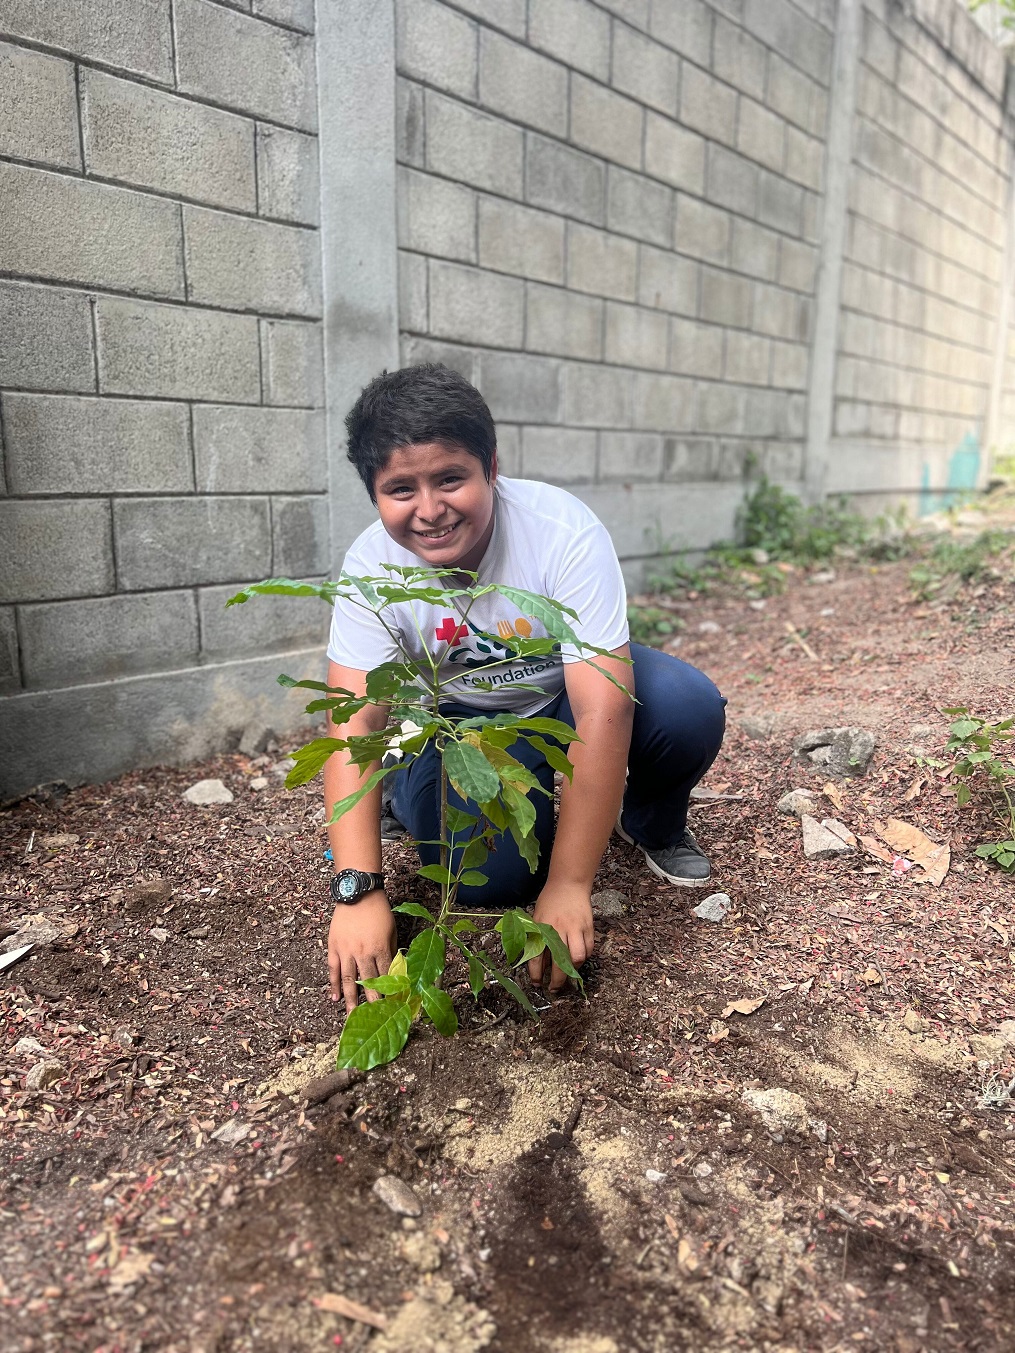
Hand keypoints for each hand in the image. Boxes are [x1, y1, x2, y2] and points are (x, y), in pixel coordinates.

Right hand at [328, 891, 396, 1011]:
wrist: (358, 893)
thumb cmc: (379, 910)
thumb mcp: (392, 930)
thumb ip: (392, 950)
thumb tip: (395, 969)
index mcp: (381, 948)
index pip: (386, 976)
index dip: (390, 991)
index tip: (392, 1005)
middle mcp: (364, 952)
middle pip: (369, 982)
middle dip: (373, 1002)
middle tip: (374, 1018)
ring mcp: (347, 951)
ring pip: (349, 980)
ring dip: (351, 1000)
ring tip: (352, 1016)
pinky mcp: (334, 947)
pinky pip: (333, 969)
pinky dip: (333, 984)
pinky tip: (334, 998)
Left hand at [528, 883, 593, 994]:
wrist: (568, 883)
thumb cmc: (550, 901)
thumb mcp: (537, 918)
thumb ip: (537, 939)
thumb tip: (540, 964)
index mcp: (542, 928)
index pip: (537, 957)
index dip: (536, 974)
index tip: (537, 983)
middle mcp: (558, 929)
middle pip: (559, 962)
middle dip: (557, 980)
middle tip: (555, 988)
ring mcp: (575, 928)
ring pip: (577, 957)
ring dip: (573, 969)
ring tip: (569, 973)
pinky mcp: (588, 927)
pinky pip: (589, 948)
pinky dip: (584, 957)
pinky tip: (578, 958)